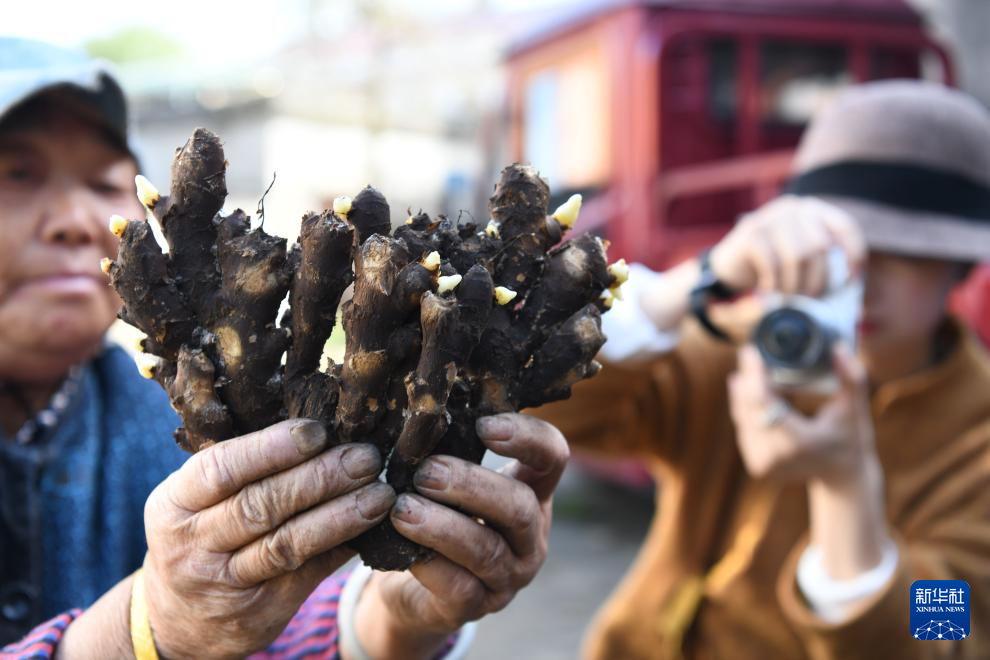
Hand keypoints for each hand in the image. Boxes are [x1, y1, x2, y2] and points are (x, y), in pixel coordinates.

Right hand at [142, 420, 394, 658]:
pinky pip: (307, 574)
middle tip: (364, 458)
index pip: (221, 469)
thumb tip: (322, 431)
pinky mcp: (257, 611)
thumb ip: (242, 470)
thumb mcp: (195, 501)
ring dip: (341, 516)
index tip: (318, 431)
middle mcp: (193, 544)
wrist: (177, 617)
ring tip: (379, 494)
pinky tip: (371, 530)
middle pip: (261, 505)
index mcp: (174, 503)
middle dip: (320, 477)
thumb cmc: (200, 534)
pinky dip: (341, 548)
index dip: (271, 448)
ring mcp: (224, 582)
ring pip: (288, 544)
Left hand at [354, 413, 568, 658]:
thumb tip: (421, 407)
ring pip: (484, 549)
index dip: (527, 438)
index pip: (553, 456)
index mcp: (532, 491)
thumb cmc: (438, 515)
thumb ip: (452, 451)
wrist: (417, 590)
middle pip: (518, 506)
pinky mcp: (476, 608)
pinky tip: (400, 544)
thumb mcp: (453, 483)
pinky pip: (457, 586)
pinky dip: (427, 562)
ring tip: (401, 508)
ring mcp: (507, 576)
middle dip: (470, 485)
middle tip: (426, 471)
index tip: (484, 425)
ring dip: (440, 525)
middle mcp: (530, 536)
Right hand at [710, 196, 865, 294]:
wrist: (729, 265)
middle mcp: (792, 207)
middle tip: (812, 299)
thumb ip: (825, 264)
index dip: (853, 253)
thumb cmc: (774, 266)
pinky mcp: (750, 232)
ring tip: (789, 298)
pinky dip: (774, 285)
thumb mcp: (801, 259)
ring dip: (795, 285)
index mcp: (811, 209)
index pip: (843, 226)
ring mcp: (769, 217)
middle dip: (818, 279)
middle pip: (820, 246)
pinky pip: (772, 264)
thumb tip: (855, 294)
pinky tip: (769, 292)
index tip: (850, 280)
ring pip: (797, 256)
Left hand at [727, 344, 875, 483]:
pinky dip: (744, 407)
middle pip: (749, 407)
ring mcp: (763, 464)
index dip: (754, 375)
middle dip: (747, 378)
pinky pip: (743, 428)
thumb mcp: (855, 408)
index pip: (765, 402)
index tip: (750, 351)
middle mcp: (776, 456)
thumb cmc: (851, 438)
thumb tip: (837, 347)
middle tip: (748, 353)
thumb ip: (852, 377)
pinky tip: (743, 387)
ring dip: (742, 391)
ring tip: (746, 367)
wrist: (842, 477)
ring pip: (742, 417)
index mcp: (798, 442)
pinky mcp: (756, 465)